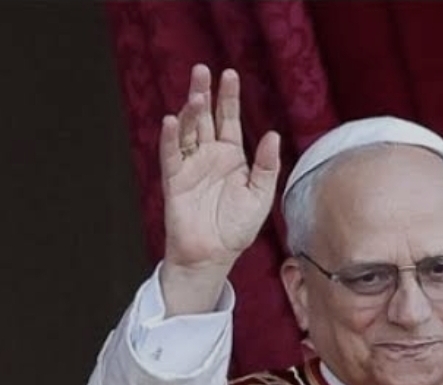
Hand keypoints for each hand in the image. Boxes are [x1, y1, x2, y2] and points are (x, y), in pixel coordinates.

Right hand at [160, 65, 280, 270]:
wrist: (214, 255)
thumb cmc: (237, 228)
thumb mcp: (261, 195)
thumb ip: (267, 166)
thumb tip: (272, 134)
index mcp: (231, 156)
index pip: (228, 119)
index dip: (228, 97)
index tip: (229, 74)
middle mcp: (209, 156)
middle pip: (204, 118)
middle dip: (203, 93)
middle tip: (202, 70)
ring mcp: (190, 166)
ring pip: (187, 131)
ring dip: (189, 112)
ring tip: (196, 95)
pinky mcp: (174, 180)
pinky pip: (171, 155)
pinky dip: (170, 138)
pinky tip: (171, 120)